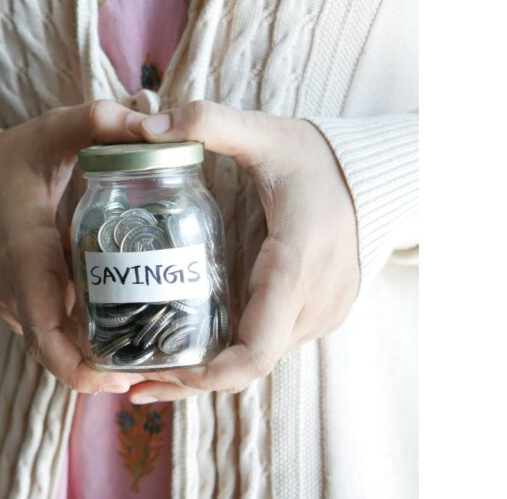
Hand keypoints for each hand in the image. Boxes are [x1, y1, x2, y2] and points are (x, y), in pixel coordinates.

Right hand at [0, 100, 148, 393]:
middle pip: (58, 354)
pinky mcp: (21, 304)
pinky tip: (127, 324)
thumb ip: (97, 122)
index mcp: (25, 258)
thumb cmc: (9, 161)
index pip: (48, 335)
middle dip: (103, 370)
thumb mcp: (51, 132)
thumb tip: (154, 125)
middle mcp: (17, 292)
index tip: (123, 376)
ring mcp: (16, 303)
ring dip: (97, 355)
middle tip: (154, 364)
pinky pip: (53, 332)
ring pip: (58, 346)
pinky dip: (84, 338)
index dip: (82, 368)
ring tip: (151, 347)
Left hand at [124, 100, 359, 401]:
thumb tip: (146, 124)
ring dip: (206, 372)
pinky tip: (187, 350)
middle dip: (190, 380)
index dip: (208, 375)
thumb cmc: (317, 158)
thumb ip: (209, 123)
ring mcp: (319, 315)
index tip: (158, 374)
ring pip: (257, 362)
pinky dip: (228, 356)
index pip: (255, 350)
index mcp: (295, 266)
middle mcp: (312, 303)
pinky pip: (267, 346)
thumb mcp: (265, 133)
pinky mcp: (317, 315)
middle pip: (247, 366)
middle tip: (130, 383)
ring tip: (146, 369)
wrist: (376, 175)